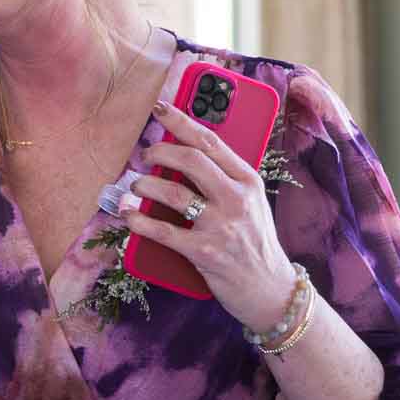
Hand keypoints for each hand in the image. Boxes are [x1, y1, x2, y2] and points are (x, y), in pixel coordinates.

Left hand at [121, 99, 300, 332]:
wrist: (271, 290)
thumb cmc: (255, 243)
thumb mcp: (251, 203)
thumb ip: (225, 179)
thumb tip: (182, 155)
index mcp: (248, 180)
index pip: (211, 141)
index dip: (181, 121)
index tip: (160, 108)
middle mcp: (237, 198)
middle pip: (190, 159)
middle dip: (159, 151)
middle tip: (144, 155)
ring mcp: (221, 225)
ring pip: (172, 192)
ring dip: (144, 185)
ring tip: (135, 186)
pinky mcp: (205, 252)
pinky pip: (163, 231)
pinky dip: (139, 221)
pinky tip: (127, 215)